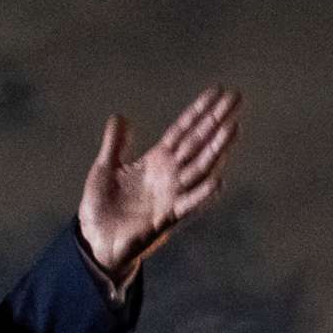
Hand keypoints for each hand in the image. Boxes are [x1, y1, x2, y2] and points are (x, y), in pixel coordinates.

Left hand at [76, 86, 241, 277]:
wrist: (95, 241)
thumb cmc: (102, 207)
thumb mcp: (105, 169)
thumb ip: (115, 144)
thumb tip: (120, 116)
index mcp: (156, 161)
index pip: (183, 130)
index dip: (199, 110)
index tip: (219, 91)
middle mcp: (169, 176)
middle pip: (197, 142)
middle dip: (216, 120)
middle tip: (237, 98)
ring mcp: (170, 196)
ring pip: (199, 168)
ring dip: (216, 149)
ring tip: (233, 128)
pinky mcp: (165, 219)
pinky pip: (187, 205)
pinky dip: (202, 194)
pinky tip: (218, 181)